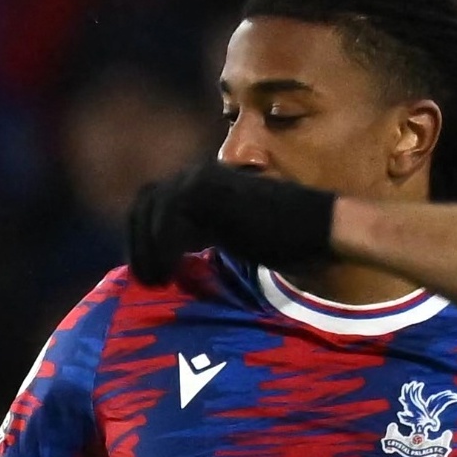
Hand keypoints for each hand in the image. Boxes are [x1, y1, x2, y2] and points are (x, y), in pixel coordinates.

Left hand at [125, 161, 339, 287]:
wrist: (318, 229)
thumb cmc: (283, 240)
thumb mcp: (230, 236)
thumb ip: (200, 236)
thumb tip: (166, 260)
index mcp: (202, 184)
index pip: (152, 202)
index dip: (142, 236)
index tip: (149, 271)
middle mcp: (198, 175)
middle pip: (144, 202)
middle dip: (138, 242)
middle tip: (148, 280)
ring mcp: (203, 179)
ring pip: (152, 210)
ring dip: (148, 249)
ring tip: (159, 281)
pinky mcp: (210, 192)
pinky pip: (169, 219)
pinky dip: (164, 249)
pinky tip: (173, 273)